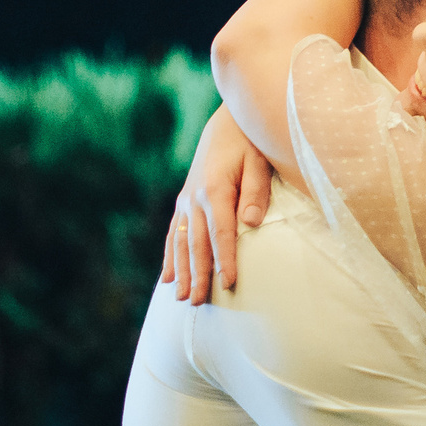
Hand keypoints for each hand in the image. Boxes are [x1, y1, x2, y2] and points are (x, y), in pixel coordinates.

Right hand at [159, 107, 274, 302]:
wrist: (226, 123)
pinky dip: (170, 257)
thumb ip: (256, 191)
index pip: (222, 233)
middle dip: (198, 275)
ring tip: (182, 298)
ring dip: (181, 272)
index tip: (229, 283)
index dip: (225, 259)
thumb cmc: (250, 143)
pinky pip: (174, 234)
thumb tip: (252, 222)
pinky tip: (167, 279)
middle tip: (199, 302)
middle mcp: (195, 198)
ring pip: (181, 242)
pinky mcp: (183, 202)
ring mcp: (186, 201)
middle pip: (197, 244)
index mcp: (216, 189)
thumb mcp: (259, 161)